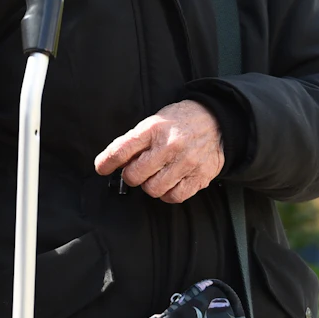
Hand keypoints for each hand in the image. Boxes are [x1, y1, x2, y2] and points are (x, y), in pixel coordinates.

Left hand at [94, 101, 223, 203]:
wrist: (216, 120)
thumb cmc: (179, 122)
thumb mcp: (154, 122)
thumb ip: (134, 142)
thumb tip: (111, 162)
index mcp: (154, 129)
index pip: (121, 150)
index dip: (106, 162)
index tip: (102, 168)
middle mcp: (170, 146)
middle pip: (134, 175)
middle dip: (131, 175)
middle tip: (138, 170)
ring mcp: (186, 162)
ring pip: (153, 189)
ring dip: (150, 185)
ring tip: (156, 174)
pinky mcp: (200, 176)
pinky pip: (174, 197)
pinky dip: (167, 193)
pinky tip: (169, 182)